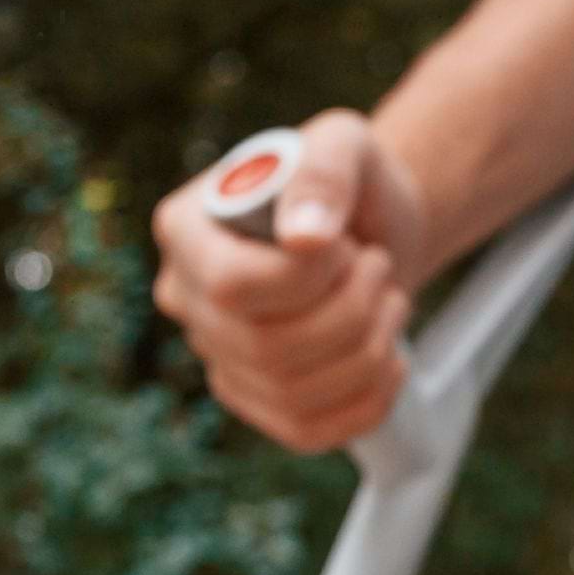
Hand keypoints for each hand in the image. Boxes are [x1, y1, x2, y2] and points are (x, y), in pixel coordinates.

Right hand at [152, 110, 428, 454]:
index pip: (232, 288)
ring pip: (292, 394)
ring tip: (386, 297)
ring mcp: (218, 356)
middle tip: (378, 266)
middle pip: (266, 348)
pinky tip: (388, 354)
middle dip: (350, 309)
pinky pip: (309, 432)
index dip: (307, 277)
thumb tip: (304, 238)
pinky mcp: (258, 402)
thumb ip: (324, 173)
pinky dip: (369, 398)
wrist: (372, 224)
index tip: (344, 243)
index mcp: (186, 229)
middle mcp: (186, 298)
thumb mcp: (343, 142)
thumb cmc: (348, 177)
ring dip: (369, 346)